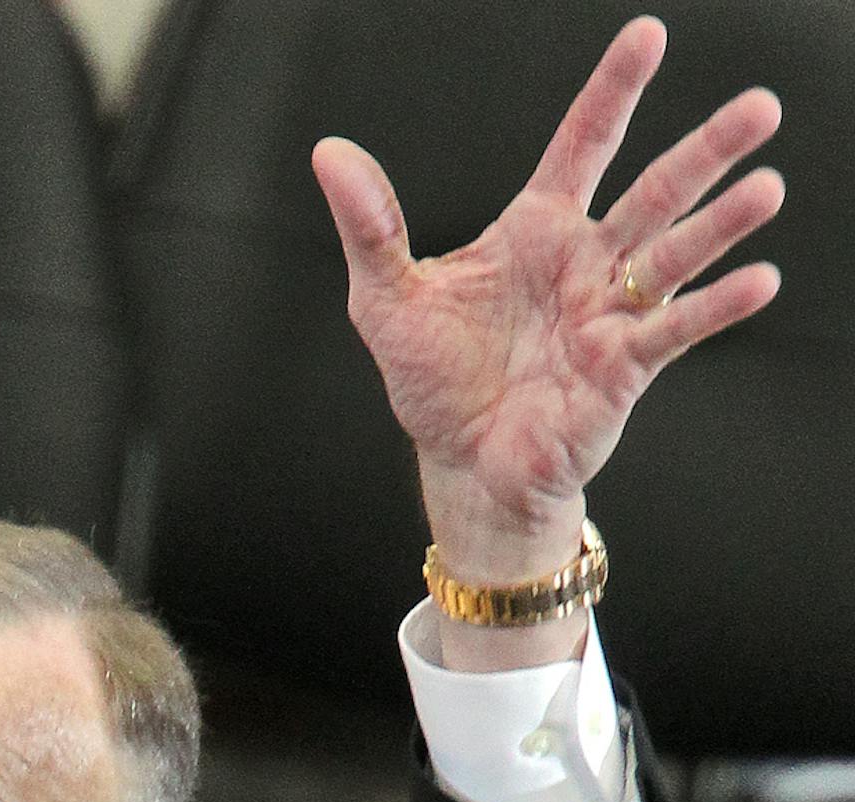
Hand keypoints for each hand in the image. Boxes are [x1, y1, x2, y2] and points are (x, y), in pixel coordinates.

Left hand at [313, 17, 782, 663]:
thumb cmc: (435, 381)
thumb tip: (330, 154)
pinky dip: (713, 307)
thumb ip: (370, 225)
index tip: (648, 36)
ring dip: (721, 223)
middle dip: (706, 150)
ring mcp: (612, 313)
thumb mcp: (386, 298)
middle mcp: (586, 263)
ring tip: (767, 186)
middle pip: (655, 193)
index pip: (583, 145)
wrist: (462, 463)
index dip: (612, 93)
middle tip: (761, 107)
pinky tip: (756, 281)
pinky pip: (672, 330)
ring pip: (676, 254)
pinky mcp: (623, 368)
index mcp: (535, 232)